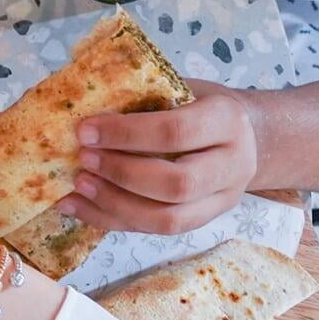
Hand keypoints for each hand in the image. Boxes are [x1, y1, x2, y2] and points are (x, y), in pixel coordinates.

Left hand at [57, 79, 258, 234]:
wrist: (242, 133)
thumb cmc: (197, 104)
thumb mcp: (179, 88)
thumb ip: (143, 99)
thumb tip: (83, 109)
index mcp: (227, 120)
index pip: (175, 132)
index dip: (126, 134)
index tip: (85, 131)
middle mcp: (234, 164)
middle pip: (176, 184)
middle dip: (121, 174)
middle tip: (83, 160)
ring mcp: (222, 199)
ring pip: (167, 219)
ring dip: (114, 204)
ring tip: (78, 185)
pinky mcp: (202, 221)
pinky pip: (153, 231)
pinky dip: (110, 219)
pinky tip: (77, 206)